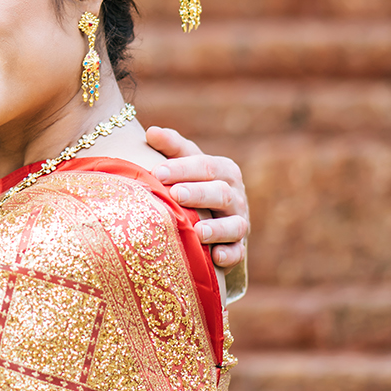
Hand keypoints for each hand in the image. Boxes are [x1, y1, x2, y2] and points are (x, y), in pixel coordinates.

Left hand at [144, 125, 248, 268]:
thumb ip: (171, 147)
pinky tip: (215, 258)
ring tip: (197, 231)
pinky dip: (229, 255)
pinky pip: (238, 253)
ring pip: (234, 225)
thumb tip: (152, 132)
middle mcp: (235, 196)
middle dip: (199, 194)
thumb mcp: (185, 163)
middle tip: (176, 195)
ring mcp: (239, 222)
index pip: (206, 166)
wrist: (212, 217)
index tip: (157, 172)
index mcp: (224, 171)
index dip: (182, 168)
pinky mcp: (238, 247)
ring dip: (216, 228)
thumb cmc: (191, 183)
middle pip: (221, 193)